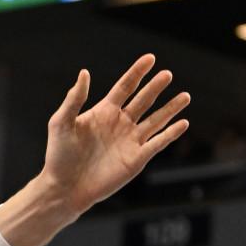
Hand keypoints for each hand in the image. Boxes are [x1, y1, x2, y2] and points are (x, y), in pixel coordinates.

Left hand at [42, 54, 189, 213]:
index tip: (150, 58)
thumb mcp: (61, 122)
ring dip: (171, 108)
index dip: (138, 72)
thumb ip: (74, 99)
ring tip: (186, 96)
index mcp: (104, 111)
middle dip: (156, 87)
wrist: (65, 187)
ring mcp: (130, 141)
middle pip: (143, 100)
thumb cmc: (59, 155)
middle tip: (168, 74)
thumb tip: (85, 73)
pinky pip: (158, 143)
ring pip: (156, 120)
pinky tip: (183, 123)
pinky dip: (171, 133)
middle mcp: (120, 123)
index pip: (125, 87)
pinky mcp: (137, 159)